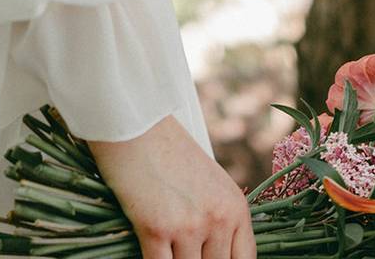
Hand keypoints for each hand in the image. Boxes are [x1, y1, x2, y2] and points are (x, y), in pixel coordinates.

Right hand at [88, 116, 255, 258]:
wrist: (138, 128)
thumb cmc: (170, 155)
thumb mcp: (210, 184)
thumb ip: (218, 218)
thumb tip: (213, 250)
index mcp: (236, 207)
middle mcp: (220, 218)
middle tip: (185, 255)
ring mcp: (190, 225)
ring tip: (169, 251)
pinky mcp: (157, 228)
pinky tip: (148, 254)